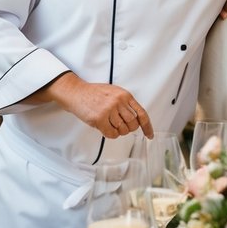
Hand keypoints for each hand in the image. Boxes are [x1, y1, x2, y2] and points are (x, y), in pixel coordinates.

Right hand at [39, 73, 154, 138]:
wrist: (76, 92)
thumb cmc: (95, 94)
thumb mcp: (114, 93)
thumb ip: (125, 104)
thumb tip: (136, 120)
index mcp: (125, 95)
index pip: (142, 114)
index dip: (147, 127)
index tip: (149, 135)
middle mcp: (119, 102)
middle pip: (133, 125)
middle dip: (128, 129)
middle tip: (120, 126)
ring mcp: (109, 110)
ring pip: (123, 130)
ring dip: (117, 131)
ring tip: (109, 124)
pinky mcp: (99, 118)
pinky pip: (112, 134)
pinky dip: (110, 134)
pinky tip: (105, 128)